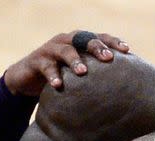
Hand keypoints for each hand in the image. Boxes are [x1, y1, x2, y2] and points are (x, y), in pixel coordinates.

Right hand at [4, 30, 129, 95]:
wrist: (27, 79)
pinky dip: (53, 76)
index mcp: (79, 42)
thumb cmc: (61, 76)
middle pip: (84, 39)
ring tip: (82, 72)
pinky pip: (46, 67)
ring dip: (75, 60)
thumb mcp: (78, 73)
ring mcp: (51, 49)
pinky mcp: (37, 61)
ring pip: (65, 50)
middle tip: (108, 58)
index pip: (99, 37)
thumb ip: (95, 74)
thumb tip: (123, 90)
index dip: (113, 42)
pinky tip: (58, 86)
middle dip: (96, 47)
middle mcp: (66, 41)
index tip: (127, 51)